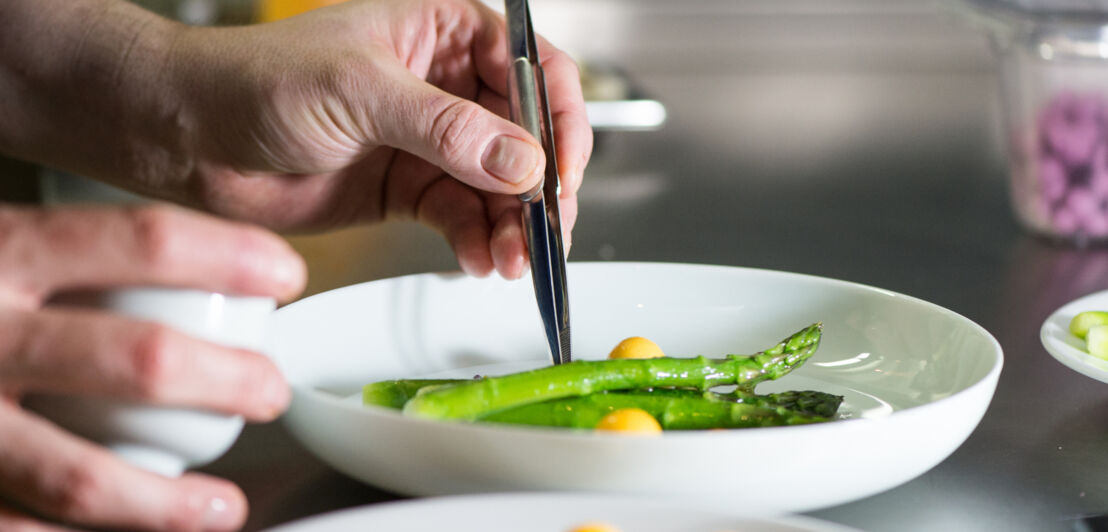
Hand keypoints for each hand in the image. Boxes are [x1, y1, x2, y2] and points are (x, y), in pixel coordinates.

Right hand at [0, 205, 305, 530]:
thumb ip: (53, 249)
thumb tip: (181, 258)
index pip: (139, 242)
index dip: (230, 257)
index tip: (286, 275)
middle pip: (139, 361)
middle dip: (229, 383)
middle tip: (269, 393)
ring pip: (79, 477)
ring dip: (167, 505)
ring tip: (222, 511)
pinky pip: (15, 531)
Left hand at [165, 0, 590, 278]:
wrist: (193, 138)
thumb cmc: (257, 80)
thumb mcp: (360, 90)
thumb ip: (447, 128)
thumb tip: (522, 161)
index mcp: (444, 33)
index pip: (533, 70)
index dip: (558, 120)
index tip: (561, 170)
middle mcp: (447, 86)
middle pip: (527, 137)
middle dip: (541, 188)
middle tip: (544, 229)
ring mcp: (432, 142)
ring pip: (500, 187)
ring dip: (514, 226)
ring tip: (513, 258)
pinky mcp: (411, 190)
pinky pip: (464, 218)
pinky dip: (479, 242)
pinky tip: (481, 259)